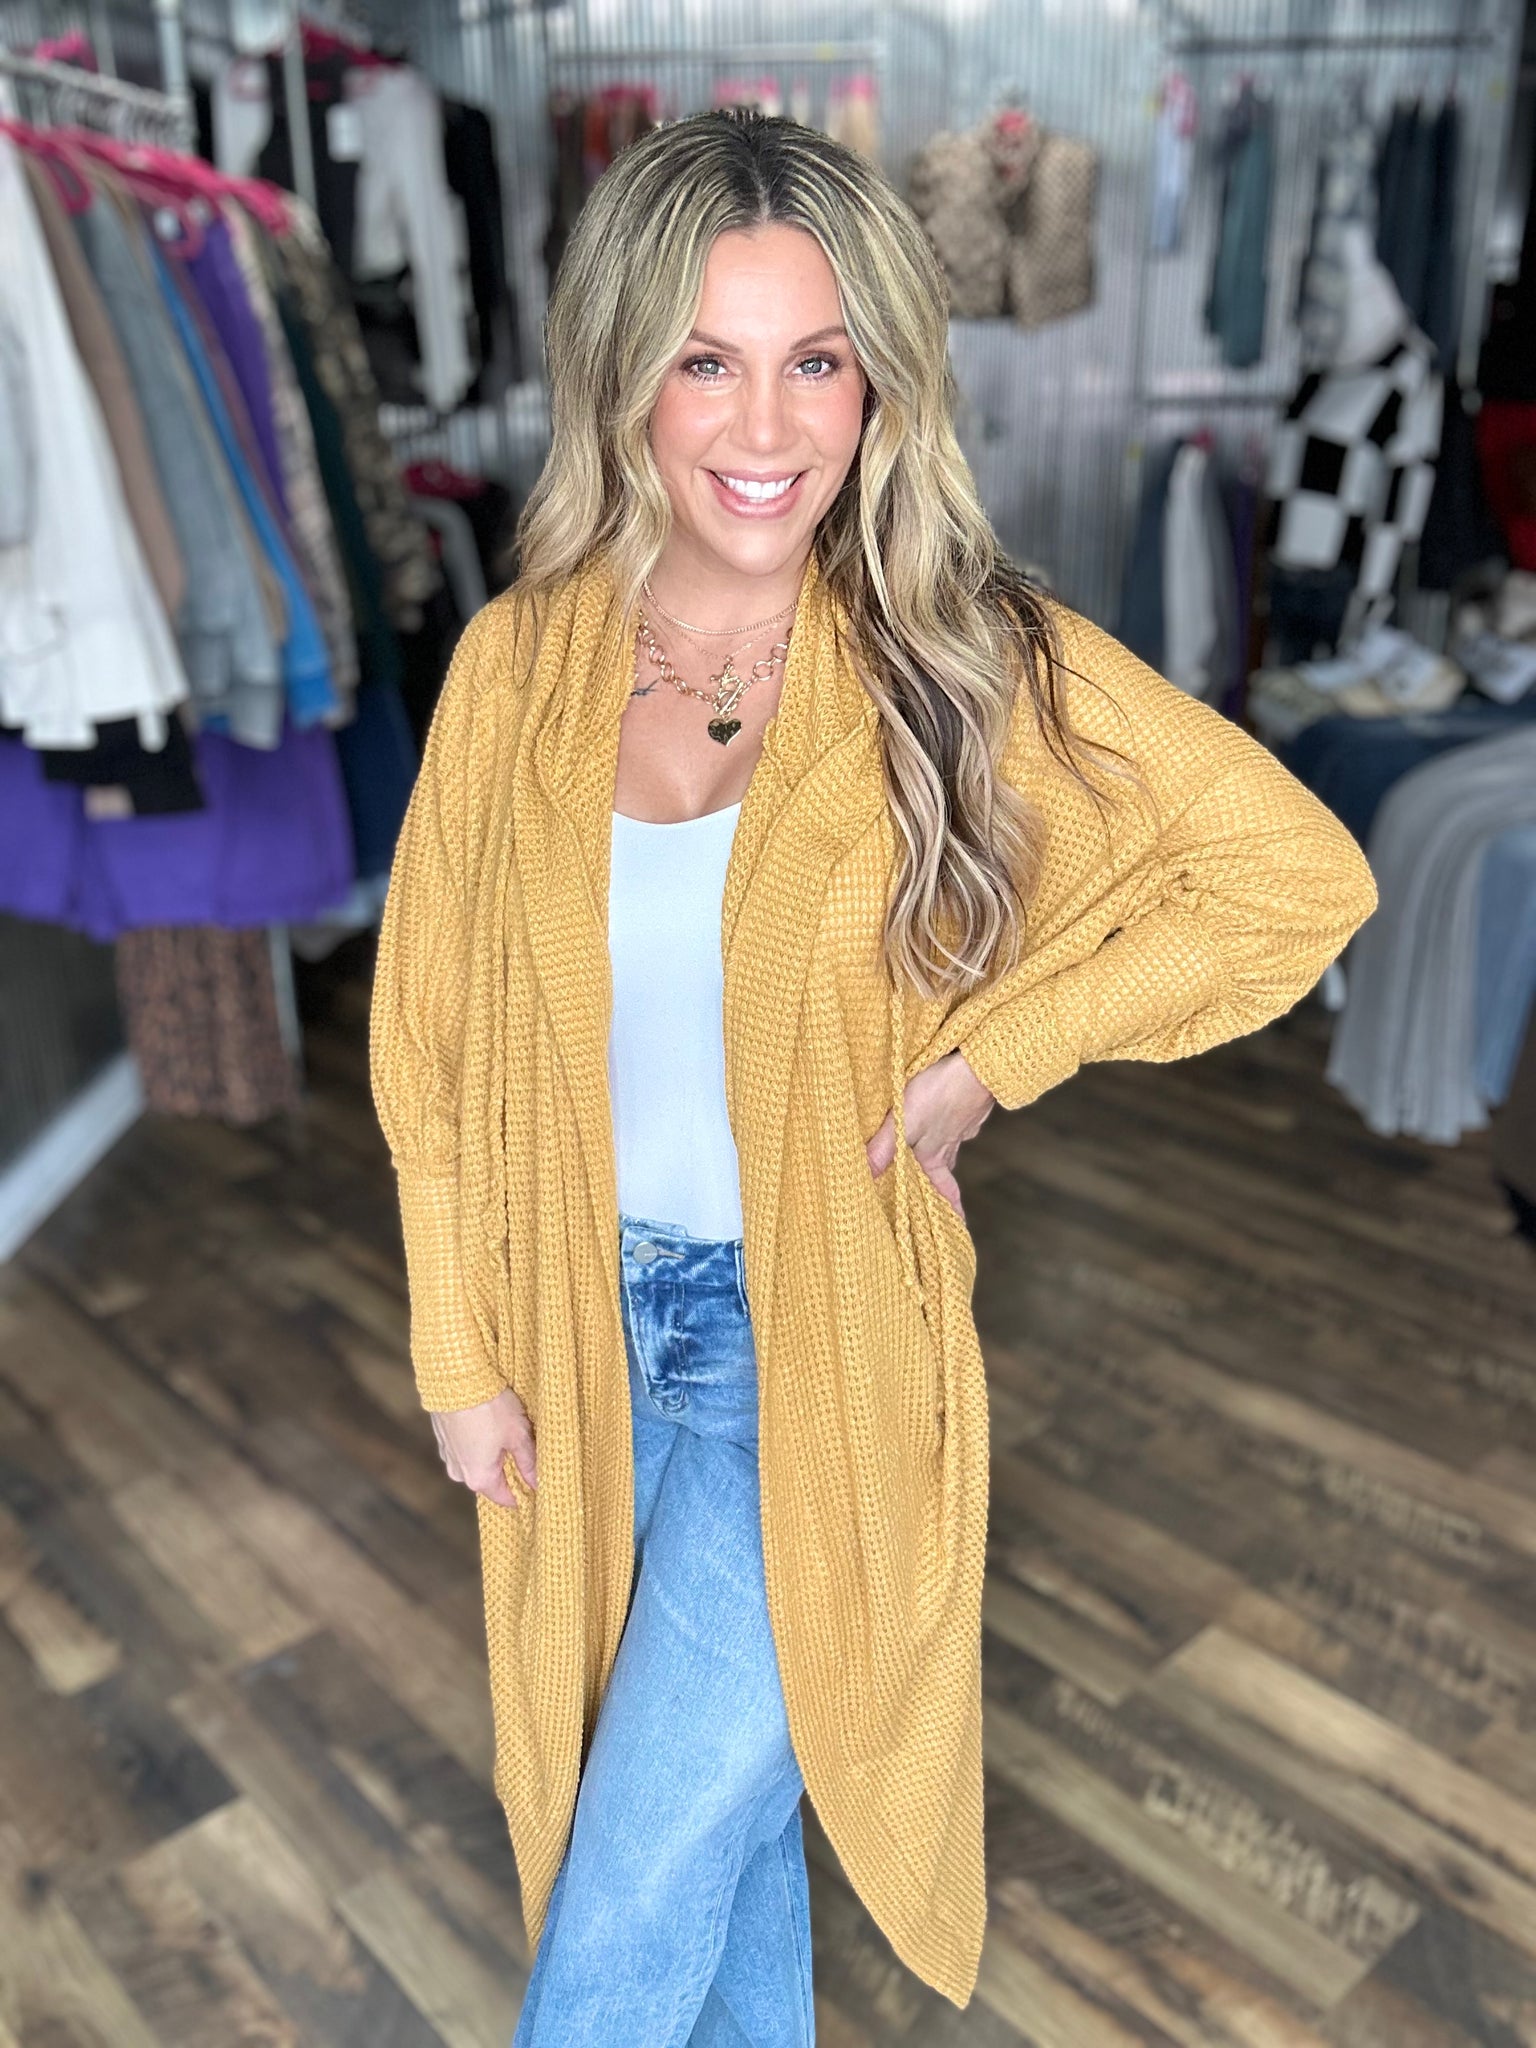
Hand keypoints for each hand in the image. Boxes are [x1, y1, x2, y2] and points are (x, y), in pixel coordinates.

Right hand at [429, 1388, 536, 1508]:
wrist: (455, 1378)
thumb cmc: (490, 1408)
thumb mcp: (518, 1435)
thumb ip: (529, 1462)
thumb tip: (538, 1483)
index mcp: (480, 1478)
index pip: (506, 1498)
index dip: (524, 1490)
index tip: (538, 1480)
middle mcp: (459, 1473)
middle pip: (491, 1480)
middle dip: (509, 1466)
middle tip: (525, 1446)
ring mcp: (448, 1456)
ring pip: (477, 1462)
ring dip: (493, 1451)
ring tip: (507, 1429)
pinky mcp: (442, 1438)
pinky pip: (465, 1447)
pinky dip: (478, 1440)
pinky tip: (488, 1421)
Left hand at [865, 1050, 995, 1218]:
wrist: (978, 1065)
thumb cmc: (939, 1093)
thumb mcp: (904, 1122)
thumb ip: (883, 1148)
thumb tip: (864, 1177)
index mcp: (935, 1153)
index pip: (943, 1189)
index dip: (950, 1207)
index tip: (957, 1224)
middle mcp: (952, 1142)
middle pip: (945, 1166)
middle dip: (940, 1178)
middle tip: (937, 1189)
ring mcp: (965, 1122)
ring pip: (952, 1141)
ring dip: (942, 1147)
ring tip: (933, 1147)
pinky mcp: (970, 1101)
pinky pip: (959, 1117)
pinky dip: (951, 1120)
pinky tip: (947, 1110)